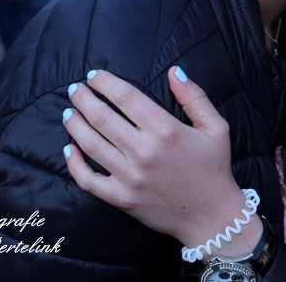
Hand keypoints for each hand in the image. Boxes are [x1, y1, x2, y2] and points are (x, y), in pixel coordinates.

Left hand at [62, 68, 261, 253]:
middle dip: (84, 99)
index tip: (94, 76)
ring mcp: (130, 177)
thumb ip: (194, 96)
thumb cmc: (214, 168)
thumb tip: (173, 71)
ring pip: (91, 145)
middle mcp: (145, 151)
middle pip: (103, 117)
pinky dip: (74, 164)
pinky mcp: (121, 198)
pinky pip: (88, 180)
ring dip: (75, 125)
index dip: (106, 83)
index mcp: (166, 130)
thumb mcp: (216, 127)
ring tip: (69, 113)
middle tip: (75, 89)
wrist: (211, 215)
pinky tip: (70, 149)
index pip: (126, 97)